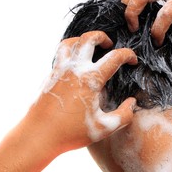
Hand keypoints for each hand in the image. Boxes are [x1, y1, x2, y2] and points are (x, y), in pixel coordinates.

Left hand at [31, 31, 137, 153]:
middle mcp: (74, 69)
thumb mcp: (104, 128)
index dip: (128, 55)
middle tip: (109, 44)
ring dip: (83, 40)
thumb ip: (124, 116)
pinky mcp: (50, 76)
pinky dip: (71, 51)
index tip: (133, 61)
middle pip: (89, 39)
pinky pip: (60, 54)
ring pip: (71, 42)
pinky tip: (77, 63)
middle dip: (102, 36)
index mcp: (91, 80)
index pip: (115, 57)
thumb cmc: (71, 133)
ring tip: (91, 48)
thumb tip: (132, 102)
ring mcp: (60, 70)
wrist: (39, 135)